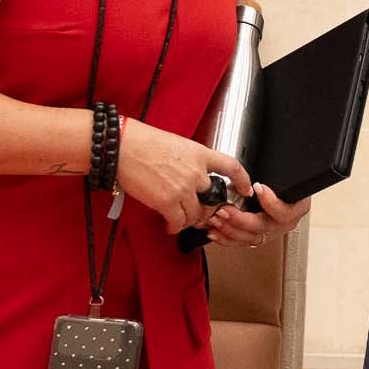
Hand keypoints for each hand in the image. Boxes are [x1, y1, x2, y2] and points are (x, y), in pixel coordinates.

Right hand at [116, 118, 249, 233]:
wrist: (122, 146)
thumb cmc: (143, 141)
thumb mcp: (176, 144)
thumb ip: (190, 161)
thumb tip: (192, 175)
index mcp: (200, 154)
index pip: (232, 166)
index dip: (242, 180)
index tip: (246, 189)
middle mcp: (196, 172)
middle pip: (213, 199)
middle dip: (208, 211)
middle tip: (201, 215)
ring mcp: (183, 188)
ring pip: (196, 214)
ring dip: (189, 221)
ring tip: (180, 221)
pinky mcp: (166, 201)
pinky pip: (178, 221)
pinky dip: (174, 227)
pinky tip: (169, 226)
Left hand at [201, 183, 310, 249]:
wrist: (280, 191)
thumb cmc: (284, 183)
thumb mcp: (285, 176)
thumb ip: (278, 176)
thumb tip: (262, 174)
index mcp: (295, 210)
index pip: (285, 213)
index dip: (271, 202)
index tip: (258, 187)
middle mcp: (283, 224)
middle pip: (263, 228)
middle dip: (241, 220)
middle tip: (226, 209)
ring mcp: (269, 232)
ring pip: (250, 237)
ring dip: (230, 229)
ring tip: (216, 218)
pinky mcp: (255, 236)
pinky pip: (240, 242)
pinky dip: (225, 238)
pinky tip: (214, 231)